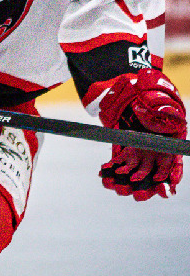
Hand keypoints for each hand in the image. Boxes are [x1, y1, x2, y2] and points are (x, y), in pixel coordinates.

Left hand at [98, 68, 185, 200]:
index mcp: (169, 143)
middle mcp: (156, 151)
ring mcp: (140, 151)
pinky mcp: (124, 149)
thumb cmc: (148, 91)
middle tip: (134, 189)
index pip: (172, 166)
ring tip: (114, 184)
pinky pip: (119, 164)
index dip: (169, 179)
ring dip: (125, 182)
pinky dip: (111, 171)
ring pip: (135, 174)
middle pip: (153, 176)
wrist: (128, 86)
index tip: (163, 187)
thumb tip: (148, 112)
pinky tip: (103, 173)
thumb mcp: (158, 97)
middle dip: (145, 186)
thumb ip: (158, 108)